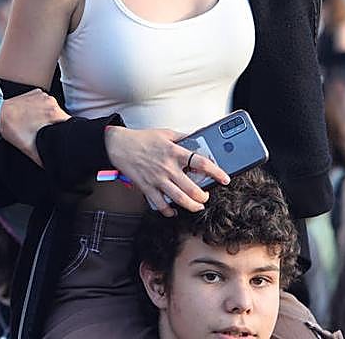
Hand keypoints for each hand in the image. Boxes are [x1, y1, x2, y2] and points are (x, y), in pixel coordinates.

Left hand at [0, 89, 69, 165]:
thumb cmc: (12, 128)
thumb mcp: (28, 147)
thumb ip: (41, 159)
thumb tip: (49, 167)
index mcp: (53, 112)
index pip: (69, 123)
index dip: (66, 132)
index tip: (59, 136)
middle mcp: (51, 101)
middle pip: (61, 116)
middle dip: (56, 125)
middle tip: (45, 132)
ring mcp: (43, 95)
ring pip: (53, 109)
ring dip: (49, 117)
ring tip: (37, 124)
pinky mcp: (36, 93)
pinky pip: (44, 102)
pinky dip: (41, 108)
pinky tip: (32, 115)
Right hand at [104, 127, 229, 216]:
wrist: (119, 145)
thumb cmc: (143, 139)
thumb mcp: (166, 133)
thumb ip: (183, 137)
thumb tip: (197, 140)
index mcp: (175, 152)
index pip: (201, 163)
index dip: (216, 172)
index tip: (225, 178)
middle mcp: (168, 168)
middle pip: (192, 188)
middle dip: (203, 196)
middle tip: (205, 196)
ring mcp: (157, 180)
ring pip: (179, 199)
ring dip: (191, 206)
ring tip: (196, 206)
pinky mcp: (147, 188)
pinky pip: (160, 204)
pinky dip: (168, 211)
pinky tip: (173, 211)